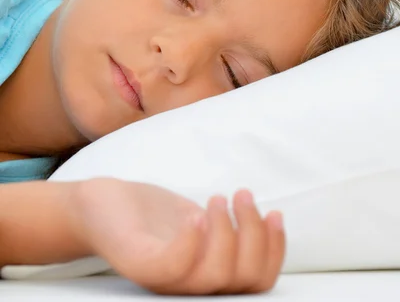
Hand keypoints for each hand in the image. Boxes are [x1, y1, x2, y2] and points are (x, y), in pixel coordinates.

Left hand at [72, 178, 284, 294]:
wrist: (97, 208)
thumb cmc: (150, 217)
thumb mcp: (196, 222)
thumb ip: (224, 230)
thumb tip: (265, 221)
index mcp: (206, 278)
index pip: (256, 281)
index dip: (275, 250)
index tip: (275, 213)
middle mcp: (189, 287)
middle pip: (243, 278)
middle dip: (254, 233)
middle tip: (241, 195)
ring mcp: (164, 279)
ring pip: (216, 274)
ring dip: (227, 229)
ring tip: (218, 197)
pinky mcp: (140, 265)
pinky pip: (175, 266)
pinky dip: (193, 239)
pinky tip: (194, 212)